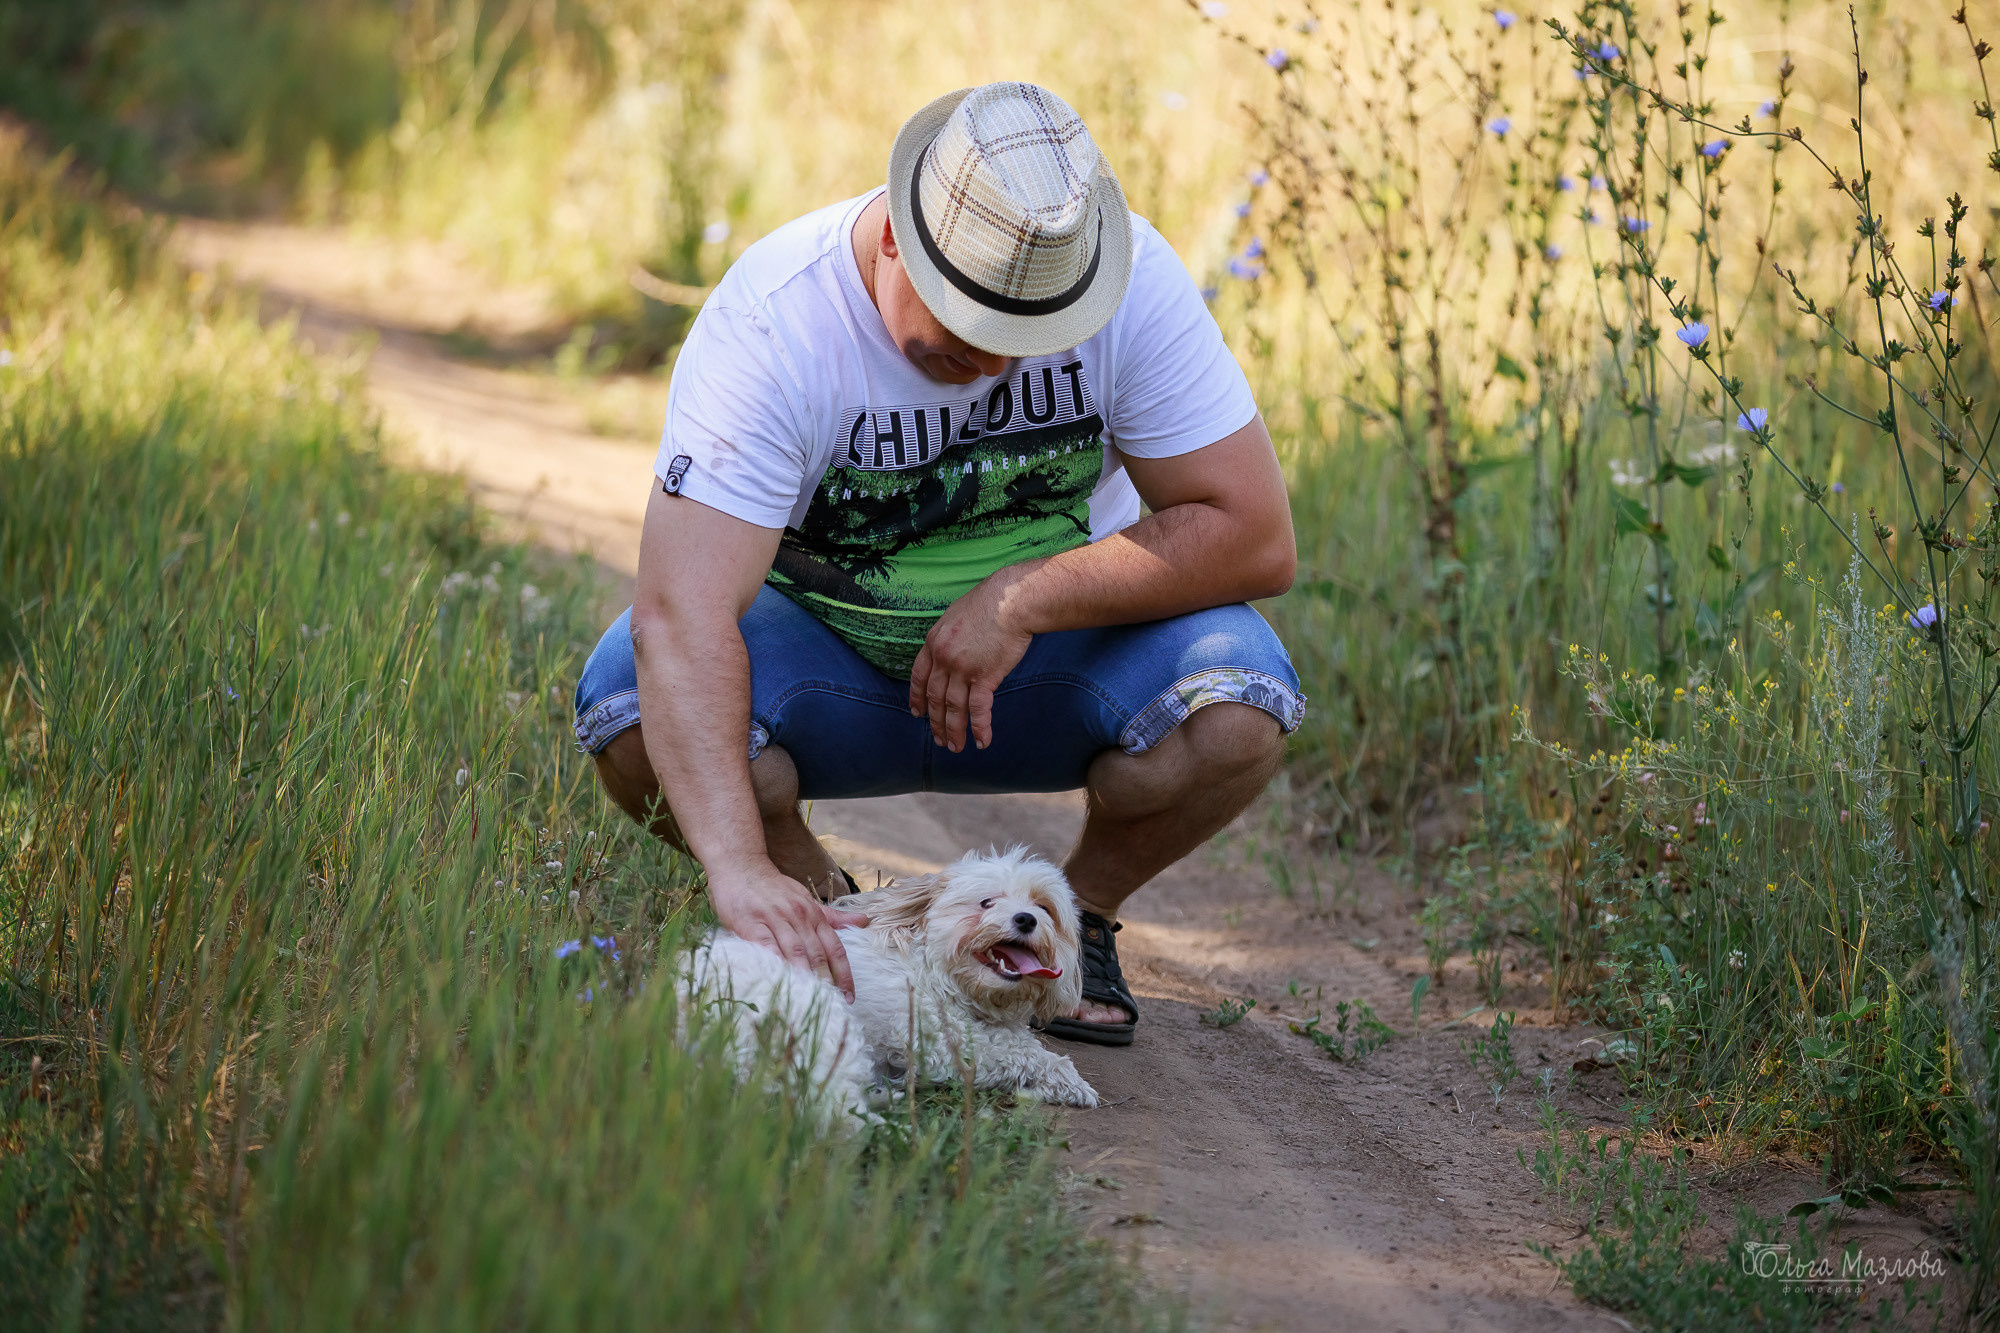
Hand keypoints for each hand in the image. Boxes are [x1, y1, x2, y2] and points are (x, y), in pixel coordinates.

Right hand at [707, 861, 869, 999]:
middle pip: (817, 953)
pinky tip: (780, 979)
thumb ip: (832, 916)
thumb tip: (864, 921)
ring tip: (812, 999)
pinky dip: (775, 962)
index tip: (849, 996)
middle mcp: (798, 916)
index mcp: (813, 914)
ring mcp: (775, 919)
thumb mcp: (806, 899)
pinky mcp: (751, 923)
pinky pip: (766, 946)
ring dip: (805, 975)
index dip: (844, 973)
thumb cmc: (774, 887)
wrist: (741, 866)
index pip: (835, 948)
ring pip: (795, 951)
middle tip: (833, 1004)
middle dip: (827, 980)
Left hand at [908, 571, 1035, 752]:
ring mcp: (962, 669)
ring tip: (955, 747)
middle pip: (935, 697)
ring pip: (954, 708)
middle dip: (936, 722)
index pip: (919, 677)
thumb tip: (951, 650)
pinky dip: (979, 728)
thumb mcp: (957, 616)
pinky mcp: (984, 676)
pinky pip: (978, 709)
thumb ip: (949, 637)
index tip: (917, 713)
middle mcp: (943, 658)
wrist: (1011, 601)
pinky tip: (982, 742)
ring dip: (954, 731)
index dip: (917, 698)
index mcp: (933, 642)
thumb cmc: (990, 603)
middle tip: (939, 739)